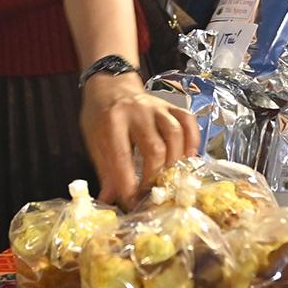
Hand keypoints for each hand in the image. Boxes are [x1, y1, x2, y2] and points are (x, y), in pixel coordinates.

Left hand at [79, 74, 197, 202]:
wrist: (111, 85)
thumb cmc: (101, 116)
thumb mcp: (94, 140)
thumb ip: (105, 169)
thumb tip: (109, 200)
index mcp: (111, 120)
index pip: (122, 156)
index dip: (128, 183)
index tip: (132, 202)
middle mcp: (137, 111)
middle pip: (155, 148)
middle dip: (155, 177)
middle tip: (151, 195)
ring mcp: (157, 107)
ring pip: (175, 135)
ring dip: (174, 162)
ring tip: (169, 180)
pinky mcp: (171, 106)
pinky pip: (188, 121)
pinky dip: (192, 141)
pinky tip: (188, 158)